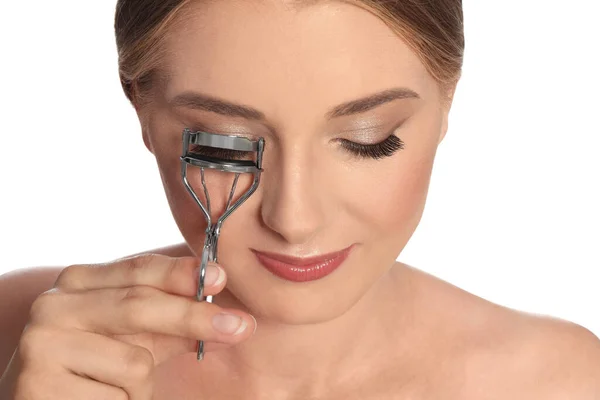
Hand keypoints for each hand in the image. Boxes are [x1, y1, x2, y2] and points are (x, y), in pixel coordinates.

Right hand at [1, 254, 255, 399]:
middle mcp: (54, 306)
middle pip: (139, 306)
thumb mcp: (138, 338)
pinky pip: (116, 398)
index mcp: (79, 283)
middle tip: (240, 327)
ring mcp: (41, 346)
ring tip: (113, 387)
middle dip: (193, 317)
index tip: (222, 278)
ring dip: (141, 385)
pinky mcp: (38, 386)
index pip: (138, 271)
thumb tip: (237, 321)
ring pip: (134, 363)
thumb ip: (177, 324)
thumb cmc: (97, 367)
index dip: (181, 275)